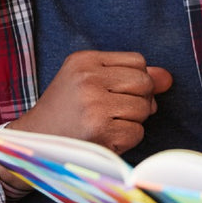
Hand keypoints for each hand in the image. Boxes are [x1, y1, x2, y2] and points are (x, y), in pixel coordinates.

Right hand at [7, 50, 172, 153]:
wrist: (33, 142)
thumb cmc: (66, 110)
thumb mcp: (89, 81)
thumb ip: (129, 75)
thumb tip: (168, 78)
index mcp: (84, 60)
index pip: (138, 61)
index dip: (136, 80)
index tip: (116, 92)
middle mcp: (88, 79)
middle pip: (145, 83)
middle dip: (139, 100)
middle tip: (115, 111)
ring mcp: (93, 106)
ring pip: (144, 109)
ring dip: (133, 121)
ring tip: (106, 124)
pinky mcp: (99, 132)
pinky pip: (137, 132)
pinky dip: (127, 140)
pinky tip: (105, 138)